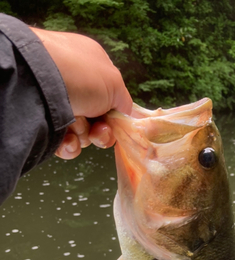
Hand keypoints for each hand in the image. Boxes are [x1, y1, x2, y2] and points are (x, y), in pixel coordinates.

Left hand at [29, 28, 131, 158]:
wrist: (37, 83)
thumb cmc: (79, 75)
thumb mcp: (115, 83)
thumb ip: (125, 102)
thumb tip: (127, 115)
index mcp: (92, 67)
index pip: (110, 99)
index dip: (115, 116)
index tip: (115, 124)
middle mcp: (75, 84)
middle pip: (98, 120)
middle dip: (101, 130)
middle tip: (97, 129)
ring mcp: (59, 103)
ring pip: (83, 133)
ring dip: (83, 135)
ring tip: (75, 125)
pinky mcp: (45, 122)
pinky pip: (65, 142)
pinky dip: (69, 145)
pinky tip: (66, 140)